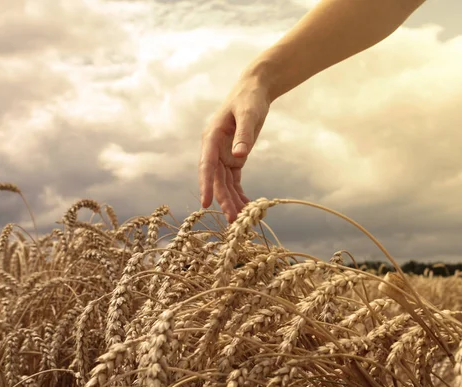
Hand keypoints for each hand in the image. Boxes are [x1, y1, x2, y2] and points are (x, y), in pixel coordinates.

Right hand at [199, 76, 269, 222]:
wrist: (255, 91)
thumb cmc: (249, 99)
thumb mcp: (248, 114)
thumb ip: (243, 134)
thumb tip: (238, 155)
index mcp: (211, 138)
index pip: (206, 165)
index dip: (206, 185)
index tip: (206, 203)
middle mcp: (214, 150)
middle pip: (217, 180)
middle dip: (223, 200)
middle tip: (232, 220)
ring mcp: (223, 156)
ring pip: (225, 184)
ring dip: (231, 201)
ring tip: (240, 221)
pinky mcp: (234, 159)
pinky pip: (235, 181)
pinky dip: (239, 194)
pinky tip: (246, 208)